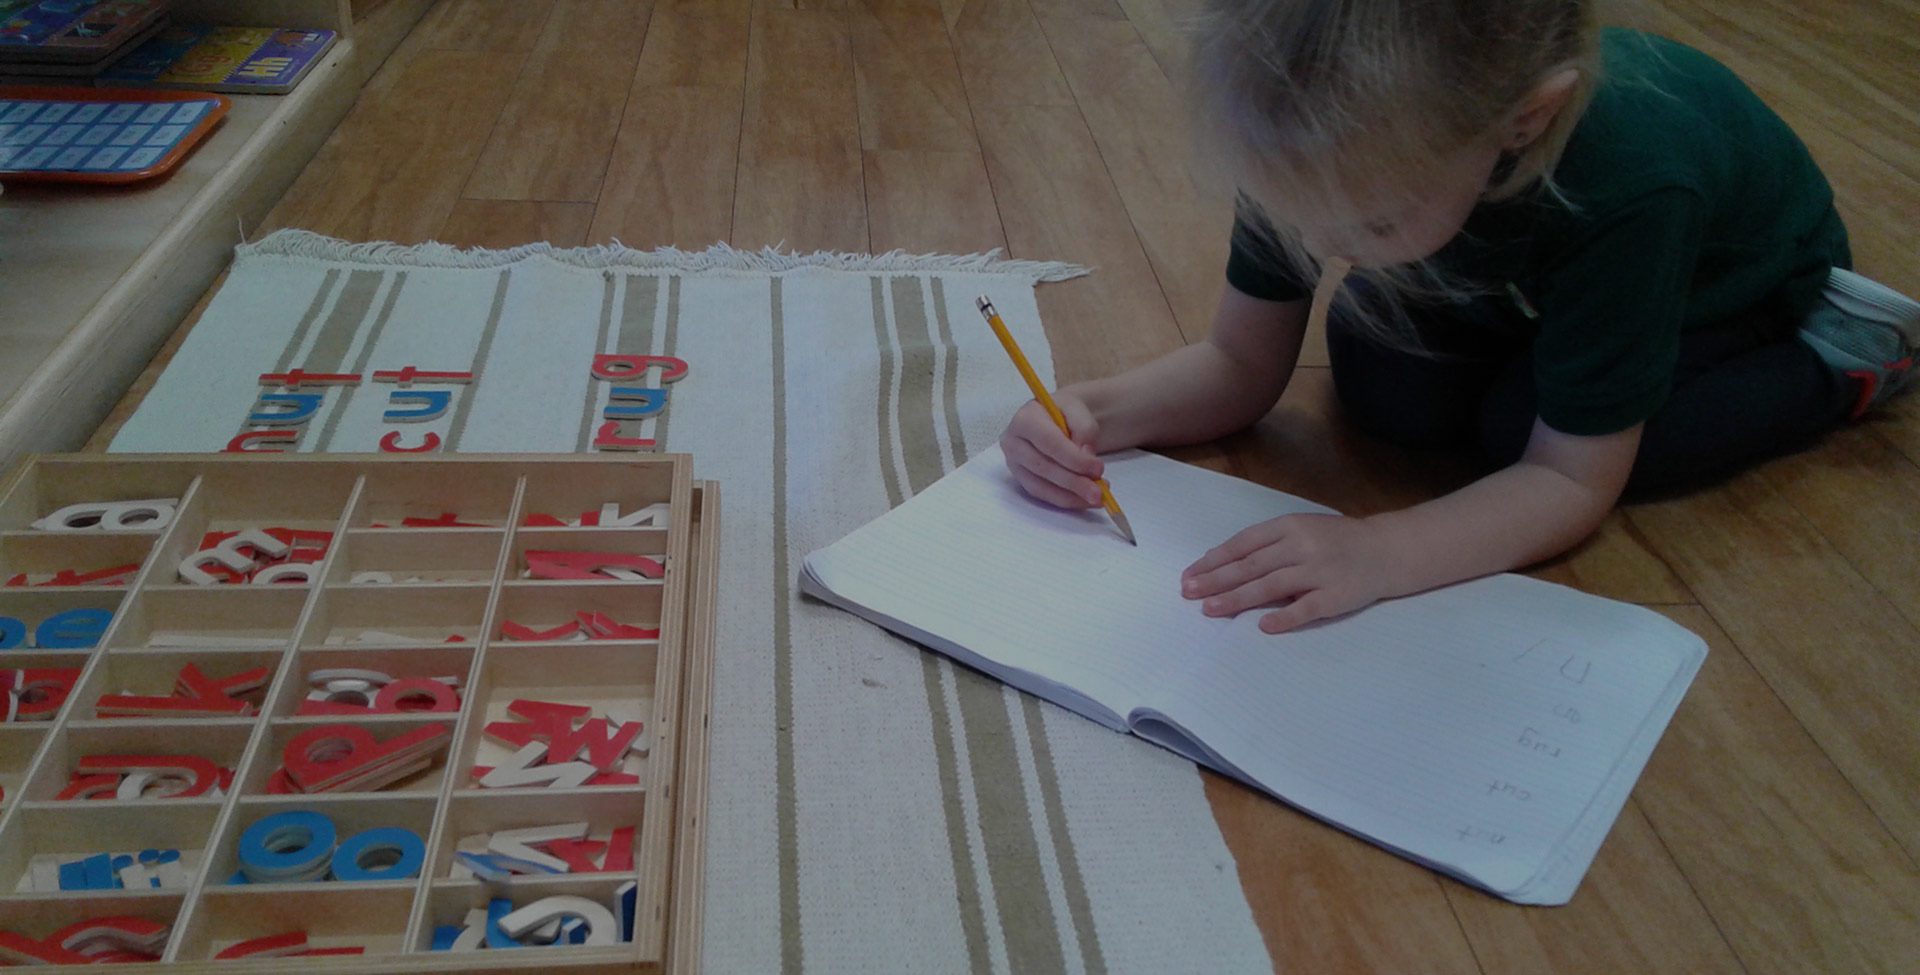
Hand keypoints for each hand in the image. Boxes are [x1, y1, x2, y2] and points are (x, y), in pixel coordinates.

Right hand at [1000, 395, 1103, 508]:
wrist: (1055, 419)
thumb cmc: (1065, 413)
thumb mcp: (1079, 411)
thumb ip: (1084, 430)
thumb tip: (1085, 457)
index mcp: (1025, 419)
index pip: (1049, 442)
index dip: (1073, 459)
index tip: (1098, 469)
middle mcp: (1013, 442)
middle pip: (1042, 467)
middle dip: (1073, 482)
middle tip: (1099, 492)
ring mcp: (1014, 463)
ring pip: (1040, 486)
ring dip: (1070, 496)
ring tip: (1095, 498)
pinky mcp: (1020, 479)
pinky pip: (1042, 495)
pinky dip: (1065, 500)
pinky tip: (1083, 500)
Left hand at [1181, 513, 1399, 632]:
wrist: (1387, 550)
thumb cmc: (1336, 541)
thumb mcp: (1300, 530)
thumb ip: (1264, 543)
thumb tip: (1218, 559)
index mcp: (1289, 526)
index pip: (1243, 544)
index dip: (1214, 560)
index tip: (1189, 575)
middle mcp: (1301, 546)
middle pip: (1251, 565)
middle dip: (1216, 580)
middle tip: (1188, 593)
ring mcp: (1319, 571)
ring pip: (1271, 586)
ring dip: (1238, 599)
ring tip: (1211, 610)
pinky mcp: (1336, 596)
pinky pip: (1306, 608)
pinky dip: (1284, 617)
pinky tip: (1263, 626)